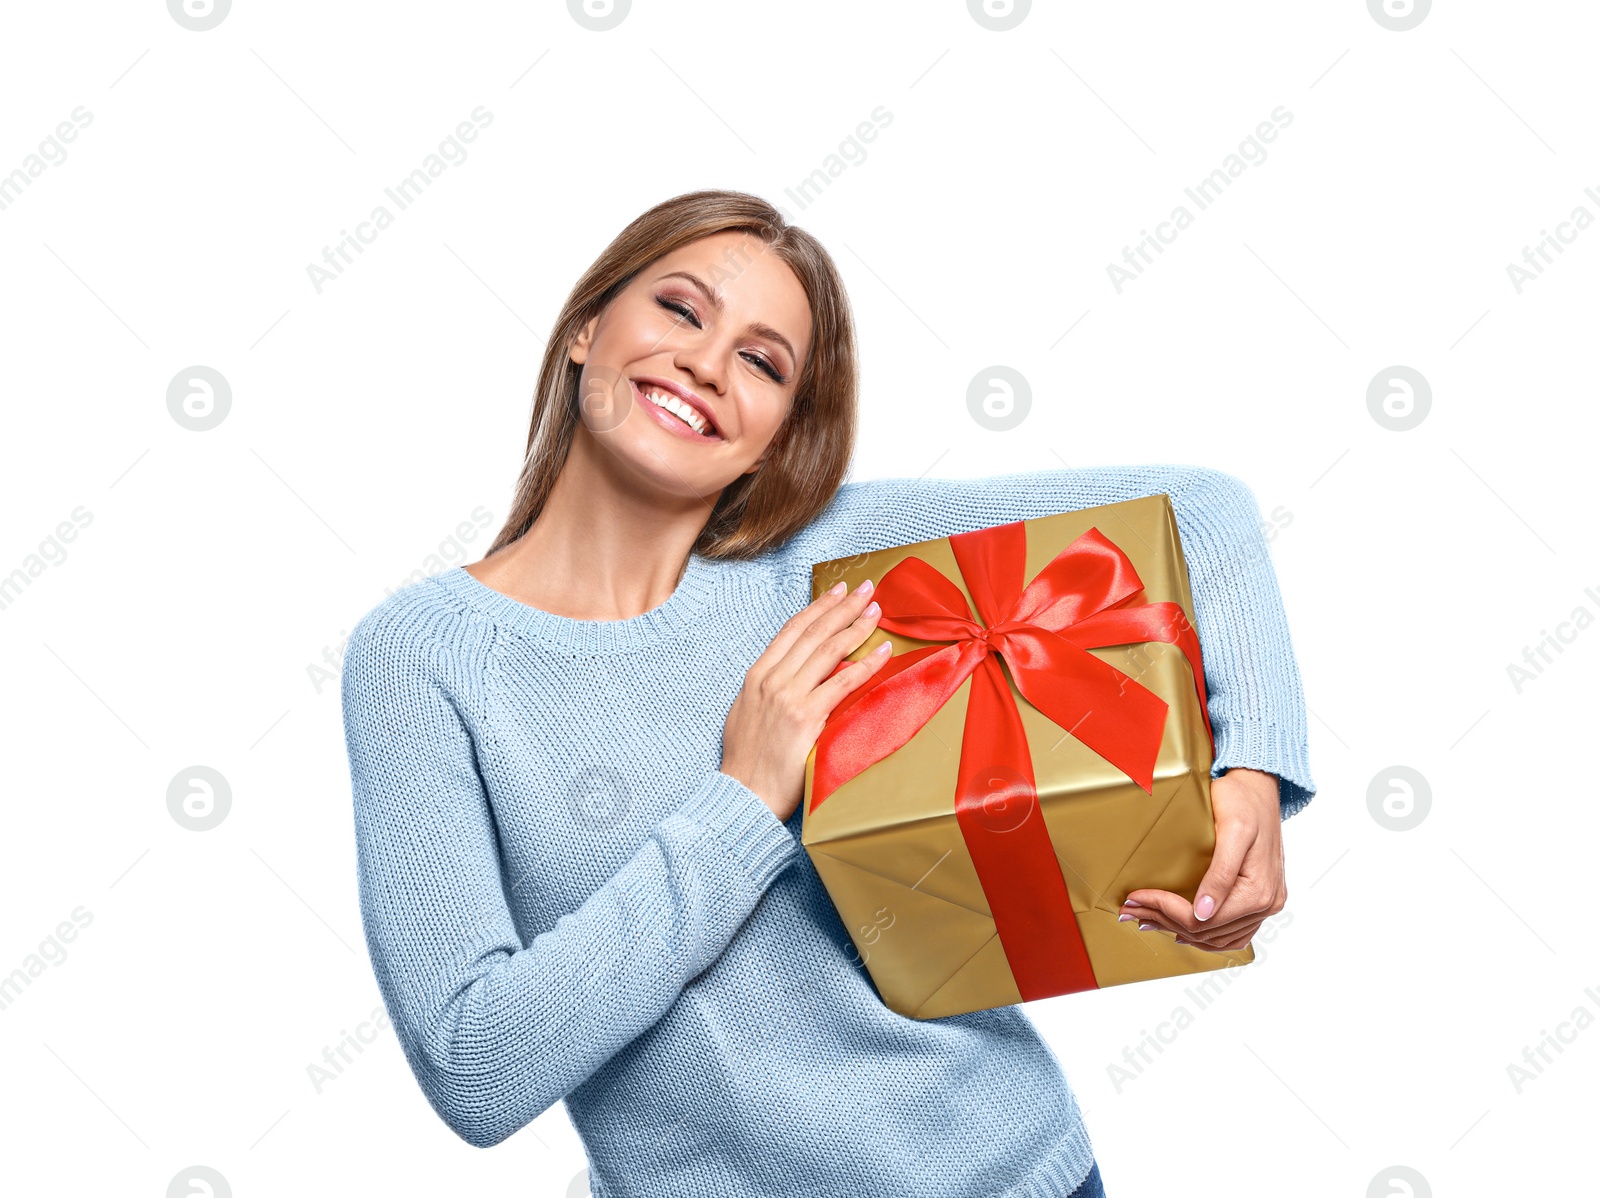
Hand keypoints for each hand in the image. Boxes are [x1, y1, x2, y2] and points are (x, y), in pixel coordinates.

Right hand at [720, 578, 891, 822]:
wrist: (742, 795)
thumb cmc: (746, 762)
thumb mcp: (746, 714)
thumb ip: (766, 690)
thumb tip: (789, 676)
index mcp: (757, 676)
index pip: (792, 630)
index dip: (817, 607)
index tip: (836, 591)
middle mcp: (772, 680)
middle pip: (813, 633)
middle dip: (842, 607)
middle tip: (864, 589)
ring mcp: (789, 697)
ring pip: (829, 651)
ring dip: (856, 626)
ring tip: (876, 610)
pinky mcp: (807, 717)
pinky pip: (843, 683)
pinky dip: (866, 664)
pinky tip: (882, 650)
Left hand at [1118, 767, 1285, 950]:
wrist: (1259, 786)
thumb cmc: (1244, 800)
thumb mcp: (1233, 830)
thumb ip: (1221, 874)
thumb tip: (1203, 913)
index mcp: (1259, 891)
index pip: (1203, 919)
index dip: (1164, 910)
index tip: (1136, 898)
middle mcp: (1265, 904)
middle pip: (1206, 931)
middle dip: (1164, 920)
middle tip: (1131, 910)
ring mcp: (1264, 904)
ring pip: (1217, 938)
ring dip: (1180, 931)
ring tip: (1147, 920)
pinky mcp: (1259, 900)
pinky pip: (1232, 932)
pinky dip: (1205, 935)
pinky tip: (1181, 929)